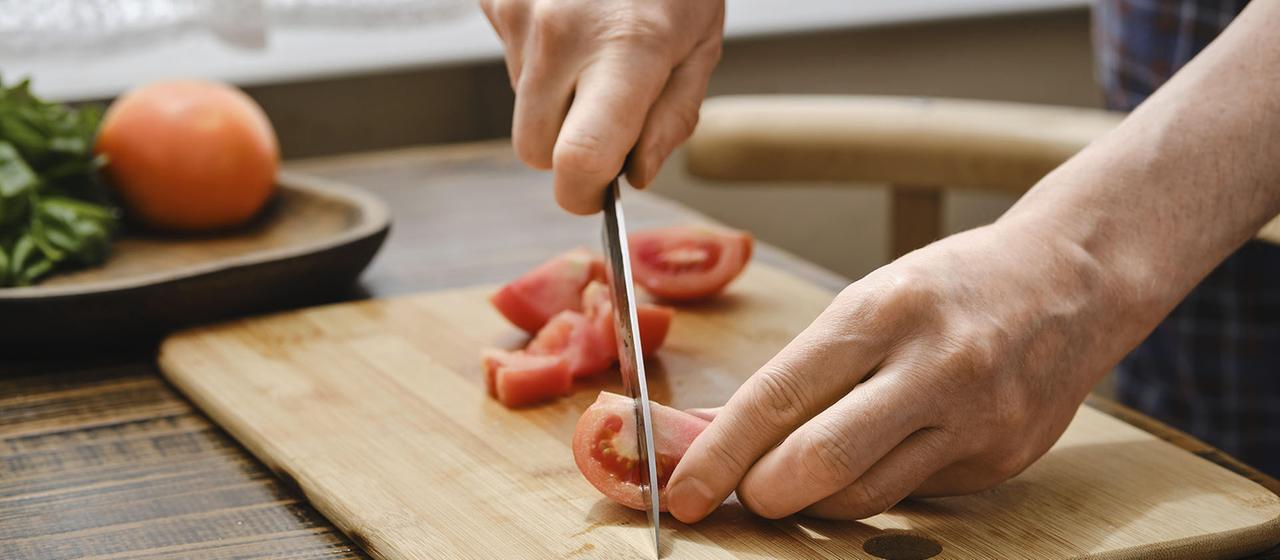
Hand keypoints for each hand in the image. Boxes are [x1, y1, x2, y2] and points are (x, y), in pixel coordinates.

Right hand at [479, 0, 723, 213]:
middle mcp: (561, 33)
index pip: (577, 161)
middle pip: (534, 149)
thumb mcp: (700, 41)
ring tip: (595, 43)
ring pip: (521, 105)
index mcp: (626, 50)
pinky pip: (510, 58)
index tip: (594, 194)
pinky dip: (538, 54)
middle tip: (605, 111)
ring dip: (555, 95)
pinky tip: (571, 18)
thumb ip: (671, 118)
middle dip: (566, 148)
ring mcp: (518, 12)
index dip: (582, 195)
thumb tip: (634, 174)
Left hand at [665, 219, 1154, 520]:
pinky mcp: (1002, 461)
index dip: (719, 453)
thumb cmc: (953, 286)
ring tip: (799, 475)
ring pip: (862, 496)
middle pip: (819, 462)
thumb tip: (718, 429)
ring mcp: (976, 420)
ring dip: (812, 498)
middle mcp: (934, 367)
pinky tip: (878, 453)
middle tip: (742, 492)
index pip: (779, 396)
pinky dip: (874, 485)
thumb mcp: (868, 302)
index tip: (681, 488)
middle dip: (762, 491)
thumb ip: (800, 373)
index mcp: (884, 311)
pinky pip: (910, 495)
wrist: (1073, 280)